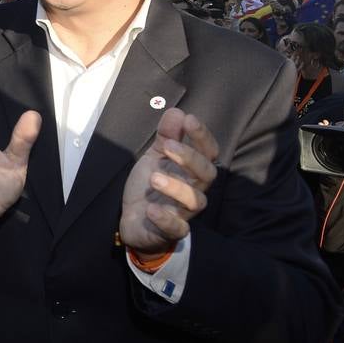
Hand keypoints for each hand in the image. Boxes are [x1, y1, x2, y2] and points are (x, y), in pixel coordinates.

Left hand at [120, 108, 218, 254]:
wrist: (134, 220)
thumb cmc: (150, 186)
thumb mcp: (154, 158)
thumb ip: (166, 137)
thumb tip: (176, 111)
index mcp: (191, 171)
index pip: (208, 152)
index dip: (202, 136)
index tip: (189, 119)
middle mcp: (193, 190)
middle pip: (207, 174)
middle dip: (190, 158)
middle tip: (167, 147)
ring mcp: (184, 211)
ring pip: (195, 201)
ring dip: (176, 187)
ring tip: (154, 177)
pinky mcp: (172, 231)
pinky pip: (178, 228)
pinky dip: (167, 219)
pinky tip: (152, 209)